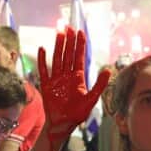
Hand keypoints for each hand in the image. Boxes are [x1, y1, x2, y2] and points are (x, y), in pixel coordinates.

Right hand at [38, 27, 110, 145]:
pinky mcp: (46, 85)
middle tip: (69, 26)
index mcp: (78, 77)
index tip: (80, 32)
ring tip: (59, 33)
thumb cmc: (78, 113)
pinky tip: (42, 49)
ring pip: (57, 58)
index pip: (79, 57)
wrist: (62, 124)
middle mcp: (67, 75)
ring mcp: (56, 79)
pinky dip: (42, 60)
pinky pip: (44, 70)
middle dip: (69, 41)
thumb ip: (99, 85)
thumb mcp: (91, 99)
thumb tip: (108, 70)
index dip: (80, 44)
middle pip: (68, 54)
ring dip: (58, 46)